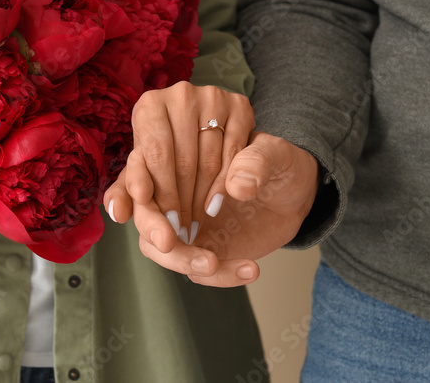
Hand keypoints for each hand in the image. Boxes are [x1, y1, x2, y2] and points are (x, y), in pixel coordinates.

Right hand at [103, 81, 318, 285]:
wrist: (296, 191)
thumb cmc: (280, 161)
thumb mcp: (275, 153)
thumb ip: (257, 160)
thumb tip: (237, 186)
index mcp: (178, 154)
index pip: (141, 165)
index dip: (133, 180)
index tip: (141, 195)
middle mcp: (173, 191)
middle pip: (143, 211)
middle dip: (151, 227)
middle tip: (169, 241)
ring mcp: (184, 223)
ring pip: (159, 247)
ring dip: (181, 259)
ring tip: (215, 262)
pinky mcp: (203, 247)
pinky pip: (196, 268)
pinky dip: (220, 275)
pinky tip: (250, 269)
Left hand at [106, 81, 255, 245]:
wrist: (207, 136)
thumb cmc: (168, 156)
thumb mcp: (145, 171)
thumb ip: (127, 191)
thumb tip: (117, 213)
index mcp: (149, 105)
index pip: (154, 155)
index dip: (158, 193)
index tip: (162, 224)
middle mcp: (180, 94)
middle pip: (181, 160)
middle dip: (178, 204)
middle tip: (177, 233)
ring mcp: (213, 96)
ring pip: (208, 161)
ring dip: (200, 200)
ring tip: (193, 225)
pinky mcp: (240, 105)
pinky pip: (233, 155)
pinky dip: (224, 186)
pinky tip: (214, 206)